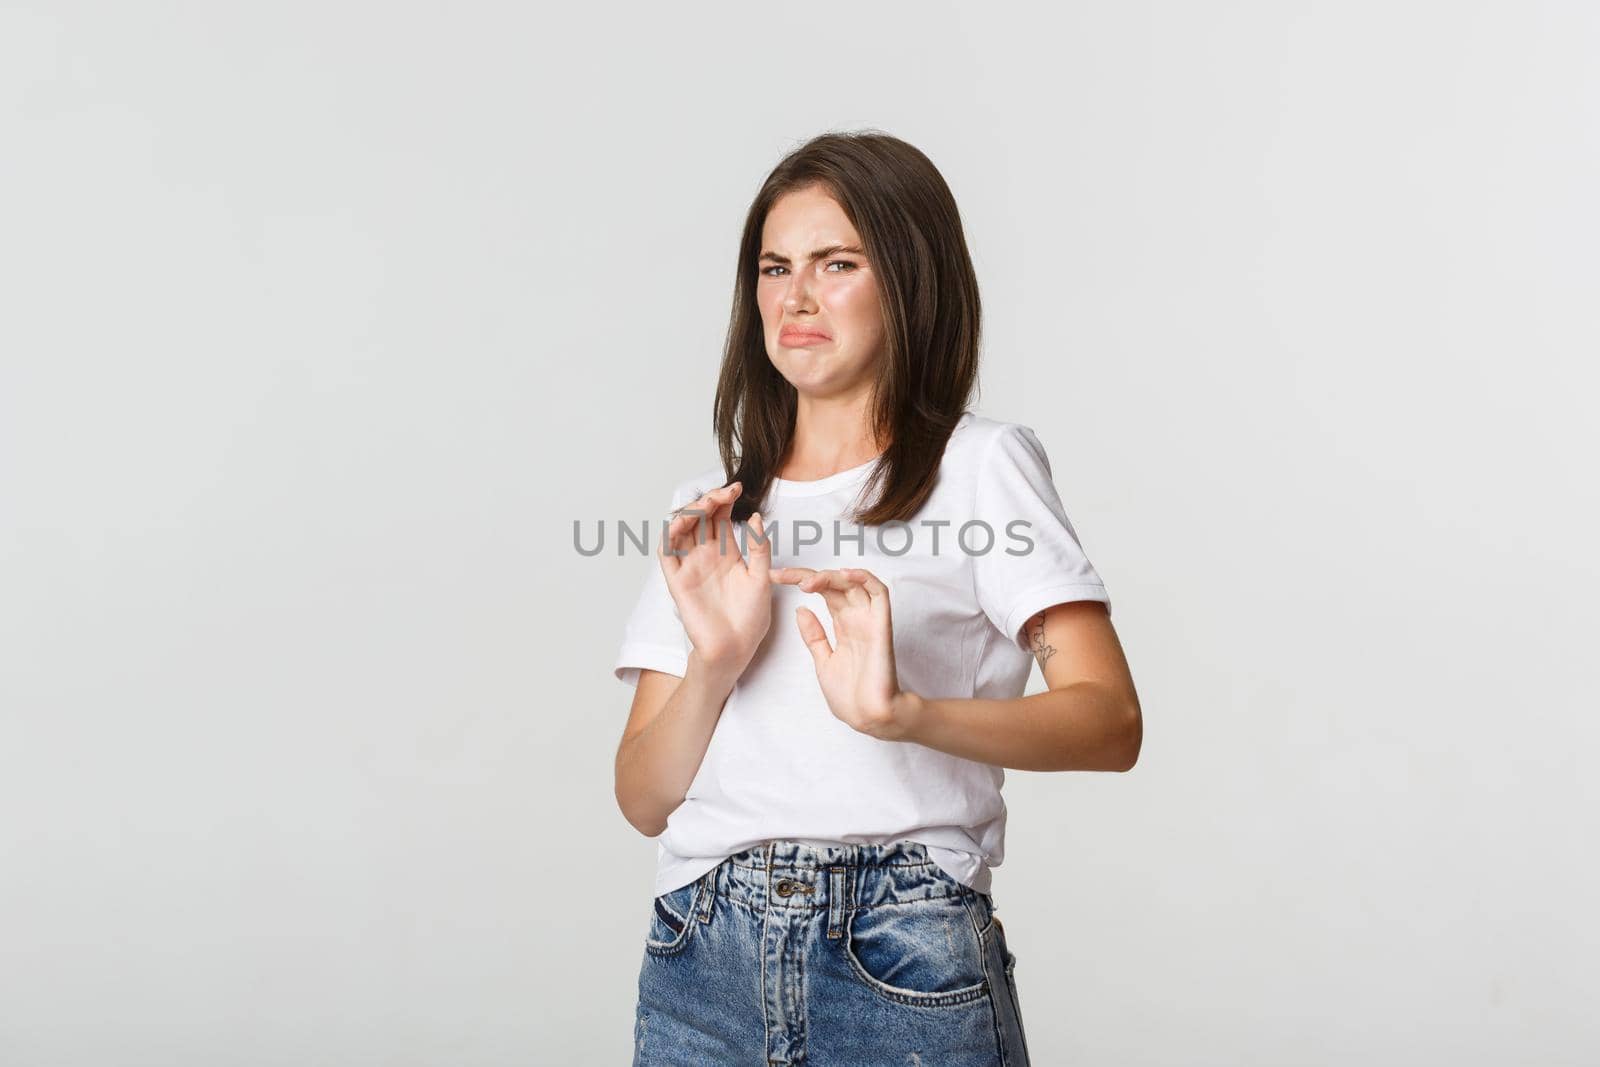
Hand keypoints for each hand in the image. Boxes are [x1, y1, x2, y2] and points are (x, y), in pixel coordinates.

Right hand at [658, 482, 772, 680]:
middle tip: (724, 493)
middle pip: (700, 517)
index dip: (725, 500)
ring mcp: (691, 566)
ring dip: (690, 511)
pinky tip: (681, 522)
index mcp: (727, 552)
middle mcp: (706, 555)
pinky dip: (669, 534)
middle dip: (710, 500)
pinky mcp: (678, 580)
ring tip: (707, 503)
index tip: (738, 488)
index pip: (721, 517)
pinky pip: (667, 553)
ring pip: (682, 528)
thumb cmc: (751, 618)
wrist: (736, 648)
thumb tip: (756, 517)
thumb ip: (759, 548)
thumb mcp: (762, 578)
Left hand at [770, 566, 915, 739]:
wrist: (866, 717)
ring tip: (806, 581)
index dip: (799, 580)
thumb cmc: (850, 696)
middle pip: (834, 583)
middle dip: (806, 575)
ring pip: (854, 582)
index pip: (823, 592)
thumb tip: (801, 610)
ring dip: (830, 575)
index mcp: (843, 625)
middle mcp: (856, 618)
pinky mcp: (881, 626)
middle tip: (781, 575)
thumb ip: (814, 635)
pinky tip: (843, 575)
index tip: (774, 577)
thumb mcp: (823, 661)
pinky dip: (864, 578)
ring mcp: (869, 620)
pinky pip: (879, 593)